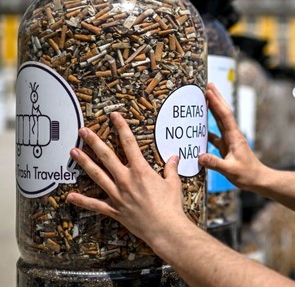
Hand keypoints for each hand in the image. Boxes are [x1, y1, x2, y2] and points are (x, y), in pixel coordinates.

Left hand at [66, 112, 186, 245]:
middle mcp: (126, 179)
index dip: (121, 127)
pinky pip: (95, 205)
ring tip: (73, 151)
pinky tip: (70, 196)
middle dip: (94, 141)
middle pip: (106, 156)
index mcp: (141, 170)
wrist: (165, 228)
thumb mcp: (173, 183)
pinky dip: (82, 201)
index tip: (114, 116)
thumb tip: (174, 158)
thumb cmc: (171, 206)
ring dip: (84, 163)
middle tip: (83, 131)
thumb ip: (170, 168)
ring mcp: (117, 195)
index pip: (129, 143)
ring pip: (97, 175)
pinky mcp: (114, 210)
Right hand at [199, 83, 267, 190]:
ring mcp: (230, 140)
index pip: (224, 116)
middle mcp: (233, 135)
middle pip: (223, 112)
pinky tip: (201, 128)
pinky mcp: (228, 147)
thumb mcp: (230, 170)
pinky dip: (208, 129)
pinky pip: (216, 135)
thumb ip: (215, 163)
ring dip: (213, 109)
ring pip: (220, 121)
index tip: (208, 91)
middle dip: (216, 98)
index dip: (216, 103)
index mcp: (234, 137)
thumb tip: (199, 156)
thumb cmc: (248, 175)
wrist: (259, 179)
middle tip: (208, 84)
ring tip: (204, 99)